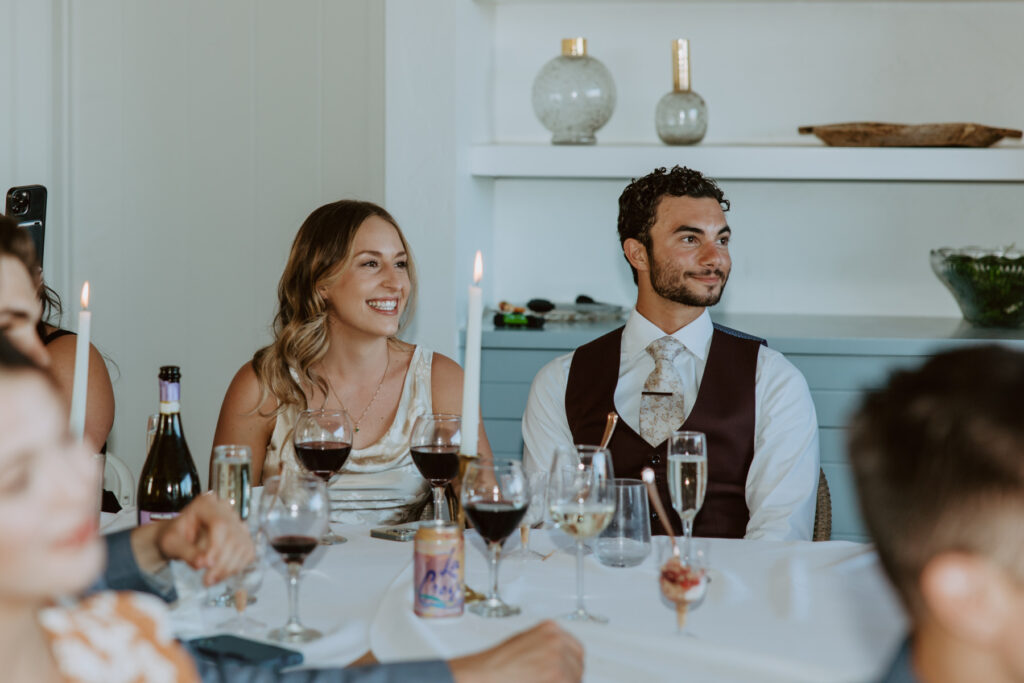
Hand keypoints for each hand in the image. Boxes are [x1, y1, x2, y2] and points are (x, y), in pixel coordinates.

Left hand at [132, 493, 254, 585]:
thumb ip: (185, 551)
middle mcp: (225, 509)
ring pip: (242, 545)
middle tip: (207, 580)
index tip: (206, 565)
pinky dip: (237, 566)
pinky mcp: (243, 535)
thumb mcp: (171, 543)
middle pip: (233, 535)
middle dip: (222, 562)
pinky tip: (221, 574)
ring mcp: (236, 521)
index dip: (216, 546)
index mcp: (206, 504)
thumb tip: (202, 564)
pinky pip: (247, 551)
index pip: (220, 523)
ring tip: (211, 580)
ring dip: (230, 567)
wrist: (179, 538)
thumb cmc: (174, 536)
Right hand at [449, 620, 583, 682]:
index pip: (576, 649)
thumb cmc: (497, 663)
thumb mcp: (524, 642)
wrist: (483, 675)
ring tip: (540, 681)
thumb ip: (545, 646)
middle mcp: (557, 641)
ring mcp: (559, 659)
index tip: (568, 672)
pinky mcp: (558, 677)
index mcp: (551, 628)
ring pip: (575, 679)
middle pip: (578, 666)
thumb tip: (559, 660)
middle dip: (569, 677)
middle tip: (555, 680)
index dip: (571, 664)